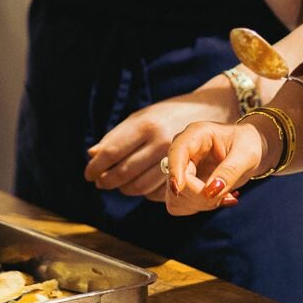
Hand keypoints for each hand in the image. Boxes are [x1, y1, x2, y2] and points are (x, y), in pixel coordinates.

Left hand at [85, 84, 236, 200]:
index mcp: (146, 124)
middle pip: (123, 172)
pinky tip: (140, 185)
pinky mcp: (187, 173)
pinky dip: (145, 193)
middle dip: (107, 181)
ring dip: (124, 188)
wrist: (213, 109)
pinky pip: (158, 193)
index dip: (96, 167)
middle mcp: (160, 142)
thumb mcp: (143, 116)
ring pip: (139, 186)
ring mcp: (176, 158)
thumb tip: (92, 155)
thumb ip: (116, 135)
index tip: (88, 174)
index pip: (111, 152)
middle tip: (101, 182)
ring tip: (119, 184)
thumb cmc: (170, 113)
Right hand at [163, 119, 267, 212]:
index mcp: (197, 134)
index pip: (177, 151)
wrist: (250, 149)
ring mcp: (184, 168)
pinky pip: (184, 203)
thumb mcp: (246, 154)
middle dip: (200, 194)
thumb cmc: (249, 144)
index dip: (175, 170)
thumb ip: (229, 171)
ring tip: (227, 195)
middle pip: (177, 179)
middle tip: (227, 196)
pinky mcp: (186, 183)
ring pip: (178, 196)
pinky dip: (202, 206)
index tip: (178, 188)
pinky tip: (220, 198)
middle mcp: (185, 151)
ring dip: (202, 203)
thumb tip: (210, 191)